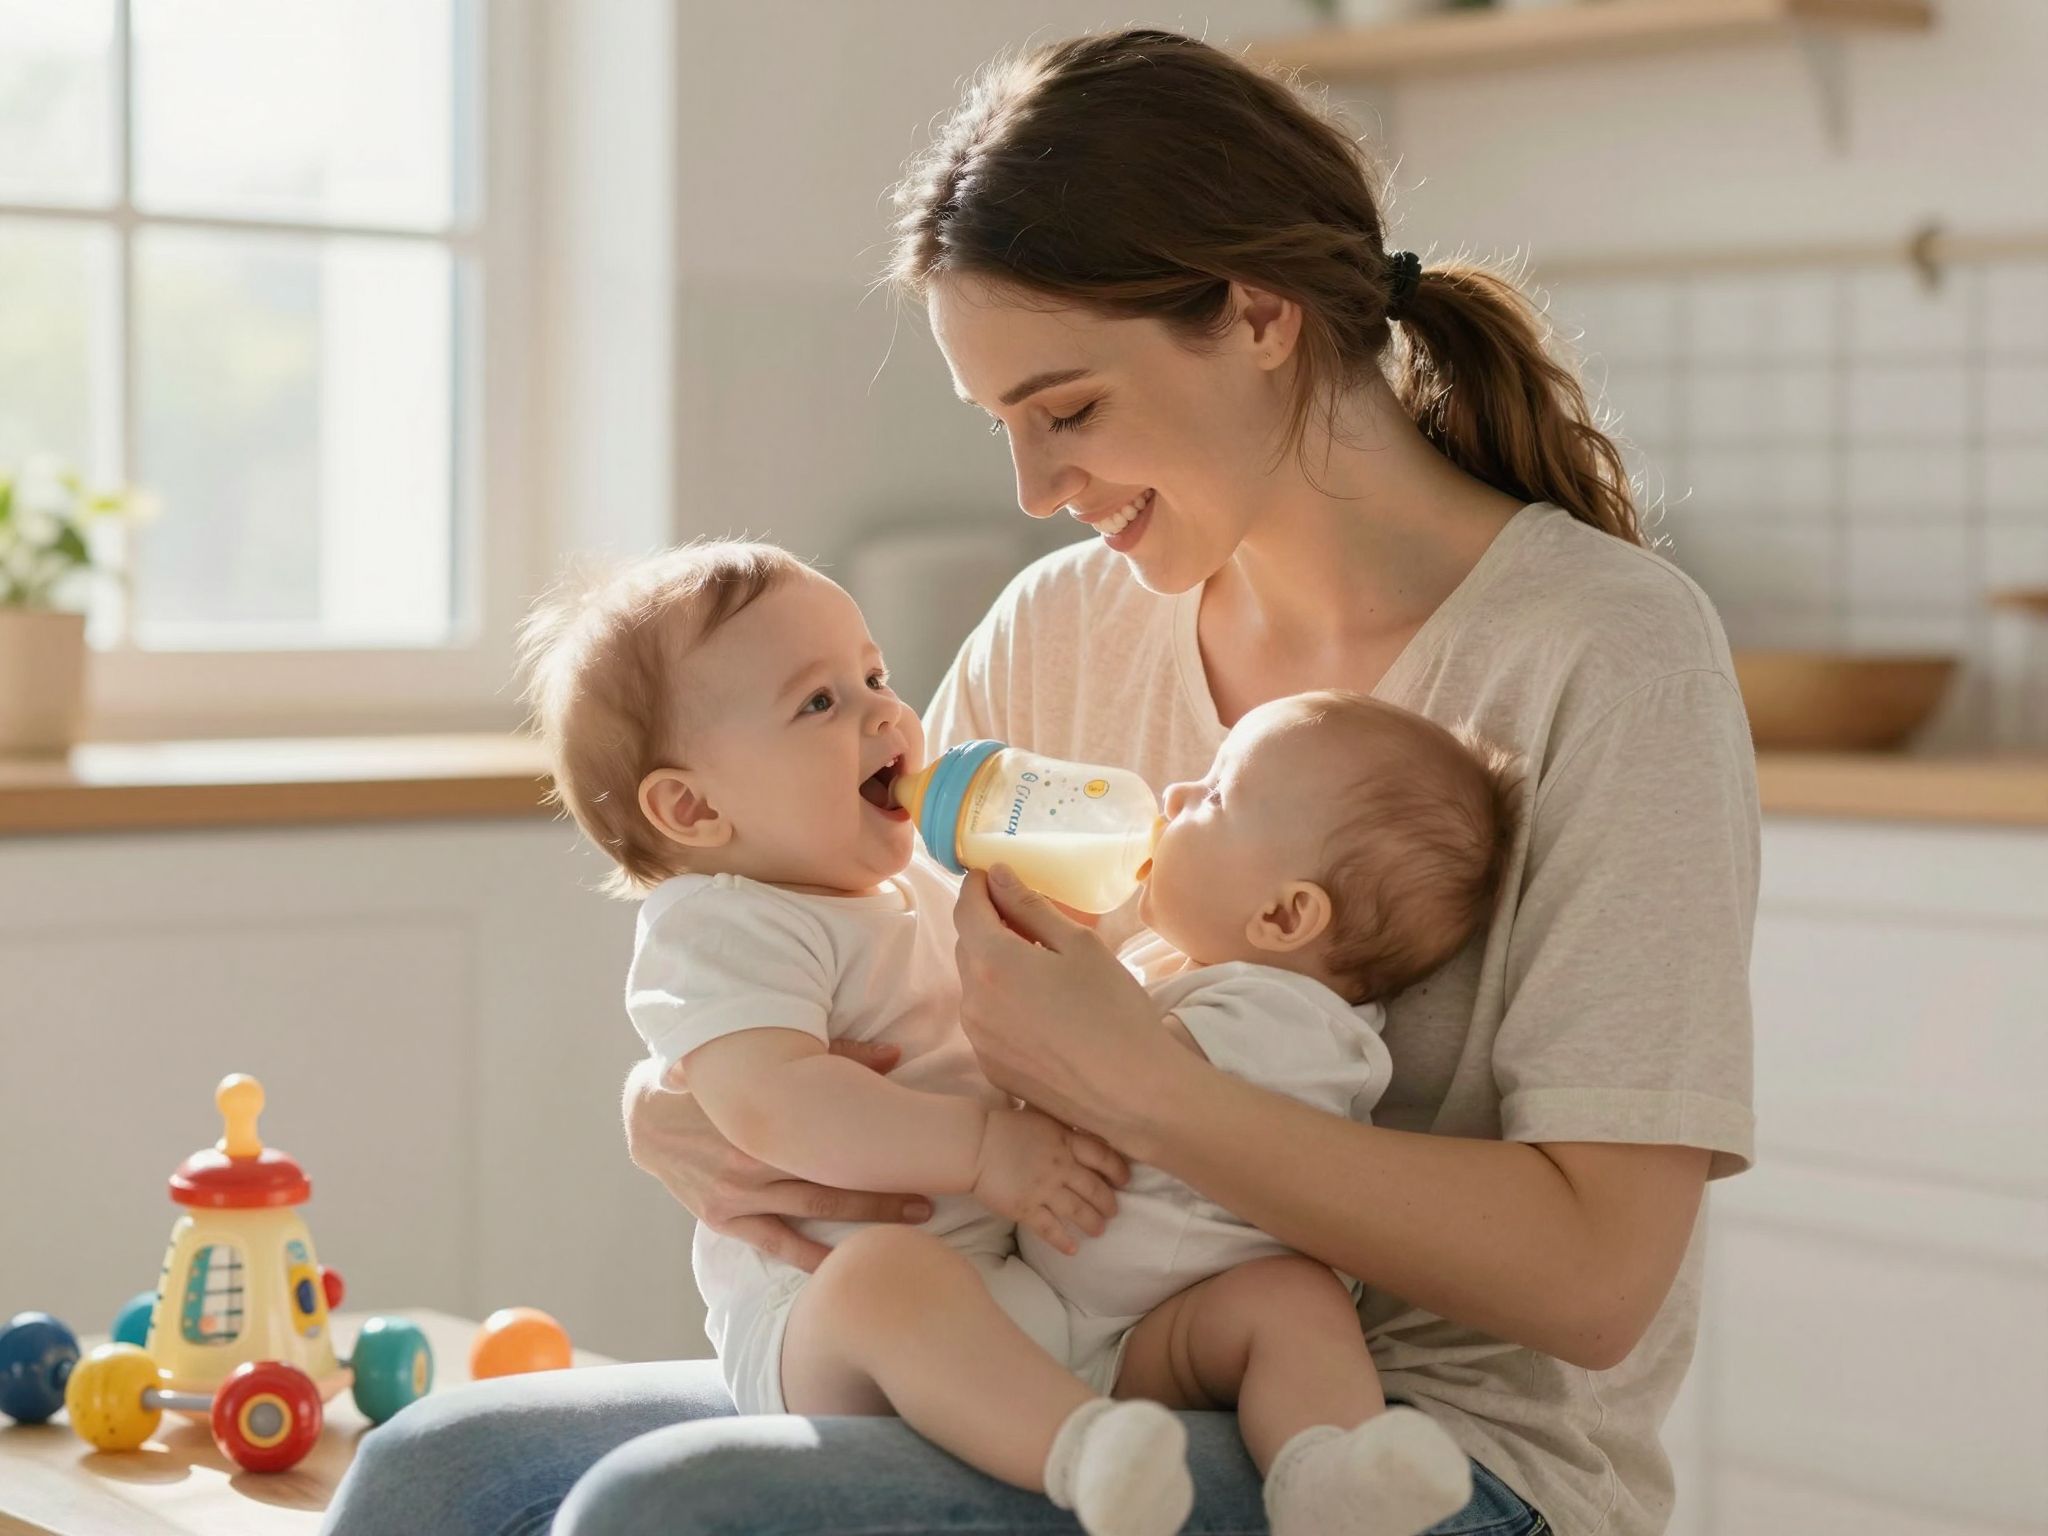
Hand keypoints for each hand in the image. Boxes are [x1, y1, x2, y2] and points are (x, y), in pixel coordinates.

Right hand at [622, 1042, 931, 1272]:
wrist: (651, 1115)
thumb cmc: (721, 1082)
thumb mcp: (771, 1063)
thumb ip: (836, 1055)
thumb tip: (896, 1052)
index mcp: (771, 1119)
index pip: (839, 1140)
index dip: (883, 1153)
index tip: (925, 1161)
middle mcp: (755, 1160)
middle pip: (833, 1179)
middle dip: (883, 1194)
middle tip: (928, 1204)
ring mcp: (738, 1193)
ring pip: (812, 1213)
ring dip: (859, 1221)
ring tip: (904, 1234)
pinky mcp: (723, 1217)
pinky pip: (774, 1243)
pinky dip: (808, 1258)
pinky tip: (840, 1274)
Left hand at [954, 866, 1180, 1146]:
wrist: (1131, 1093)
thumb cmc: (1114, 1011)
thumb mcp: (1079, 945)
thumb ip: (1030, 906)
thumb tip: (996, 876)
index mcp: (992, 963)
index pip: (966, 909)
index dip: (976, 886)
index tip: (992, 876)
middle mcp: (972, 1001)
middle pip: (968, 946)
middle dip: (989, 925)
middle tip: (1028, 919)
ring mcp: (978, 1039)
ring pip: (976, 986)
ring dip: (996, 967)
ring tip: (1041, 969)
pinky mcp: (991, 1067)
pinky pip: (986, 1020)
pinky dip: (1002, 1003)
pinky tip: (1042, 1011)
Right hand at [972, 1106, 1123, 1255]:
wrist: (974, 1144)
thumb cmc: (1004, 1128)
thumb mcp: (1042, 1119)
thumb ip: (1063, 1131)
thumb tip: (1082, 1135)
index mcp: (1066, 1141)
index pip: (1103, 1156)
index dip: (1118, 1170)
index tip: (1124, 1180)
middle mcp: (1061, 1167)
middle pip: (1095, 1189)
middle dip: (1108, 1204)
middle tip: (1112, 1212)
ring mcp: (1044, 1190)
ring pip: (1078, 1212)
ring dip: (1092, 1223)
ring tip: (1099, 1231)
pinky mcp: (1026, 1209)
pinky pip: (1050, 1229)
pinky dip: (1063, 1241)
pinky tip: (1073, 1250)